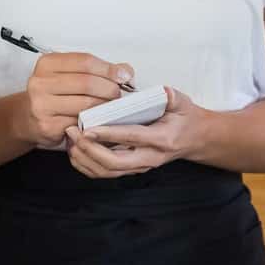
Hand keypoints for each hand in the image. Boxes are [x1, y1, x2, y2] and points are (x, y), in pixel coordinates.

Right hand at [16, 53, 133, 149]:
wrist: (28, 118)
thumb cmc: (53, 95)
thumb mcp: (70, 75)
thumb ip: (97, 70)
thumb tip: (125, 71)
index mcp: (47, 64)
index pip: (84, 61)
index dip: (108, 68)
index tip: (123, 75)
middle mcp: (41, 83)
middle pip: (86, 83)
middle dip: (109, 88)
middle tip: (118, 94)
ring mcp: (42, 105)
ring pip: (86, 104)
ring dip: (105, 106)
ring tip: (111, 107)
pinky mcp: (47, 125)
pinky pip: (80, 123)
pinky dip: (94, 121)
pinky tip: (98, 119)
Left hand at [65, 87, 201, 178]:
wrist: (194, 139)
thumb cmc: (184, 119)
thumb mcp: (182, 103)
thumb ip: (170, 97)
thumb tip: (161, 91)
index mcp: (161, 140)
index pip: (131, 137)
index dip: (108, 134)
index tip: (88, 128)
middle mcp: (149, 158)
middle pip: (113, 163)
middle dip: (89, 149)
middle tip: (73, 132)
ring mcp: (139, 166)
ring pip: (106, 171)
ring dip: (84, 159)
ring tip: (70, 140)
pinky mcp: (131, 169)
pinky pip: (104, 173)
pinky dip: (86, 165)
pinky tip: (76, 151)